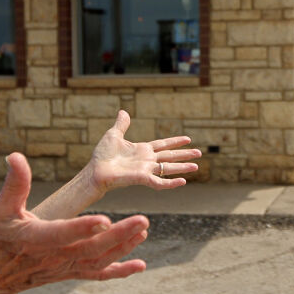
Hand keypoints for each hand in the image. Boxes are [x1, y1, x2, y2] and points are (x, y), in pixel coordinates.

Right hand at [0, 153, 148, 293]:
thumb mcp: (2, 209)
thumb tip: (16, 156)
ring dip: (123, 248)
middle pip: (91, 248)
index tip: (104, 219)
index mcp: (37, 238)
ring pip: (99, 261)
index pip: (63, 233)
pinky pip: (98, 275)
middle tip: (143, 220)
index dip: (83, 227)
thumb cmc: (1, 235)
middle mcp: (55, 256)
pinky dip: (120, 272)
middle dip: (118, 235)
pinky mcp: (72, 273)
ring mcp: (66, 267)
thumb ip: (15, 184)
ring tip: (143, 230)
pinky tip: (140, 265)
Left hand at [87, 110, 201, 191]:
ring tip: (196, 166)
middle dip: (184, 155)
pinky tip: (182, 181)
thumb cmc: (102, 156)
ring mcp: (145, 170)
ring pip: (168, 168)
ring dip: (182, 167)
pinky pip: (159, 182)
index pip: (163, 145)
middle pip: (170, 156)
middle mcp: (147, 160)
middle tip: (199, 153)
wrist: (95, 171)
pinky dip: (171, 182)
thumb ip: (121, 125)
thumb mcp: (113, 135)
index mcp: (142, 150)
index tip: (187, 139)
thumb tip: (123, 111)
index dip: (175, 142)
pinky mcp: (141, 178)